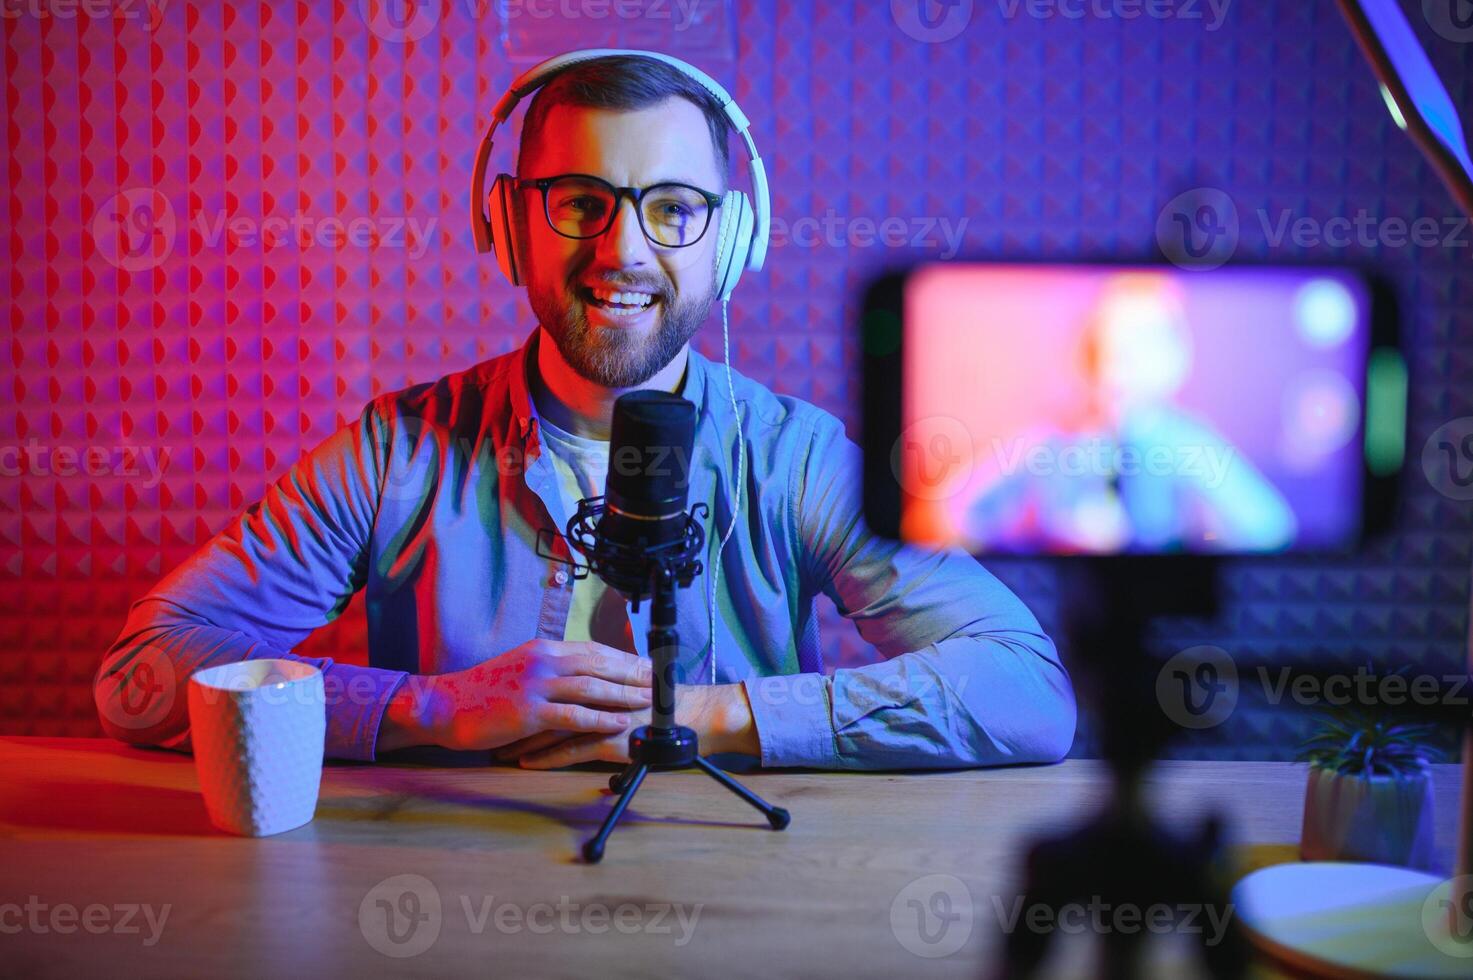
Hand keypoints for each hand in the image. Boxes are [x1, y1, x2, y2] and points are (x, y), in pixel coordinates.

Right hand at [379, 640, 652, 752]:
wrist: (444, 706)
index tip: (647, 664)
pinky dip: (599, 719)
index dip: (623, 657)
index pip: (593, 649)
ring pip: (591, 687)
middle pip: (599, 664)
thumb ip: (548, 669)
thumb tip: (577, 673)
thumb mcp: (518, 669)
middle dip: (633, 673)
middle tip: (661, 681)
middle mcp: (543, 661)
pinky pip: (573, 715)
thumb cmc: (481, 692)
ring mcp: (536, 685)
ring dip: (624, 694)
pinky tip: (619, 723)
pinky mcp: (529, 711)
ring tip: (649, 701)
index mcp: (542, 649)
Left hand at [492, 683, 759, 768]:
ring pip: (553, 725)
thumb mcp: (631, 681)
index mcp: (601, 672)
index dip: (526, 689)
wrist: (698, 716)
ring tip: (499, 749)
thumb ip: (606, 679)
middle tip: (489, 726)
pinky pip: (572, 749)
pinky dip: (545, 757)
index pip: (556, 678)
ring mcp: (604, 714)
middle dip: (516, 714)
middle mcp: (599, 690)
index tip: (502, 700)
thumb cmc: (665, 701)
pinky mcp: (613, 738)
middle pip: (546, 699)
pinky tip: (525, 763)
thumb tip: (581, 679)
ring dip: (523, 738)